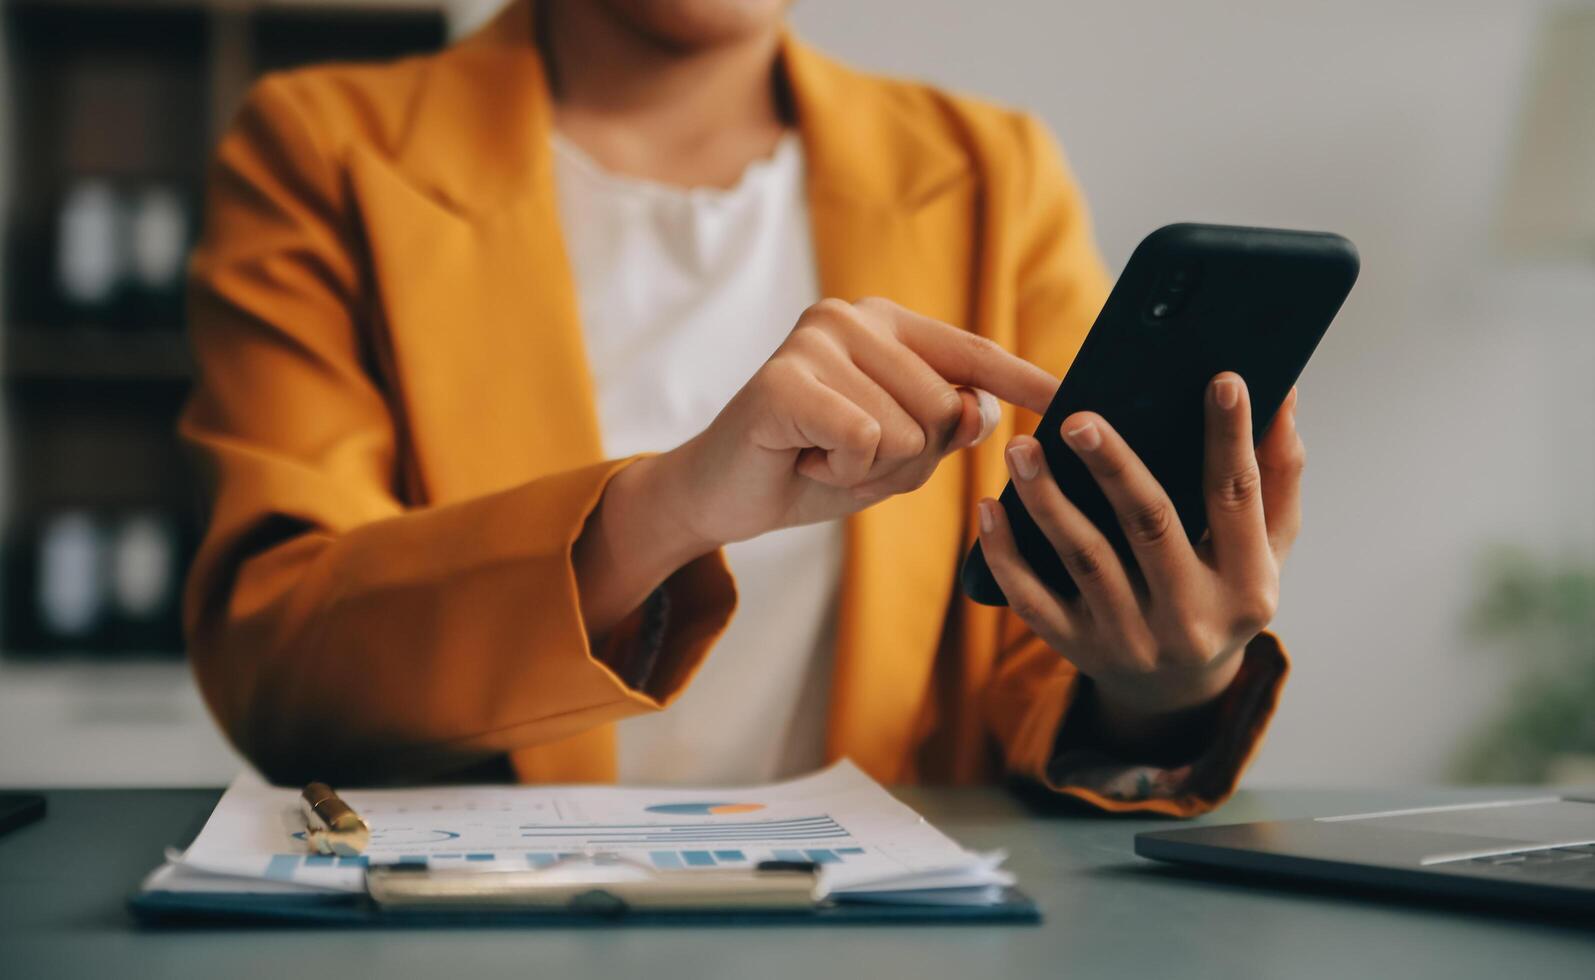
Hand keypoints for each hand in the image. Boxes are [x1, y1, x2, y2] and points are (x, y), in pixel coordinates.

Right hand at [658, 297, 1058, 545]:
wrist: (722, 493)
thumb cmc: (809, 466)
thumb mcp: (894, 453)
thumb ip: (944, 428)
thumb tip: (986, 408)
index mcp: (884, 326)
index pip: (970, 352)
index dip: (1021, 379)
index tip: (1069, 397)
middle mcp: (851, 317)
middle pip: (945, 408)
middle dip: (907, 457)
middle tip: (845, 456)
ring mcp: (815, 342)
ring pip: (907, 432)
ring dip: (867, 469)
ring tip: (820, 456)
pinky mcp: (783, 380)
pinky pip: (864, 441)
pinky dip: (840, 471)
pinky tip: (803, 460)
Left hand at [976, 374, 1304, 747]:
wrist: (1176, 689)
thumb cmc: (1223, 592)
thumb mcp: (1268, 547)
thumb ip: (1277, 474)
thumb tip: (1282, 396)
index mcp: (1248, 585)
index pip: (1237, 498)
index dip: (1231, 438)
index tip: (1222, 378)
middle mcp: (1192, 618)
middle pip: (1150, 525)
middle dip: (1114, 466)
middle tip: (1079, 417)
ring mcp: (1132, 638)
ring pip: (1085, 558)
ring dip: (1049, 500)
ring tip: (1022, 448)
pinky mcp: (1079, 649)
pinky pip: (1033, 599)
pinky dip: (1007, 553)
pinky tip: (990, 508)